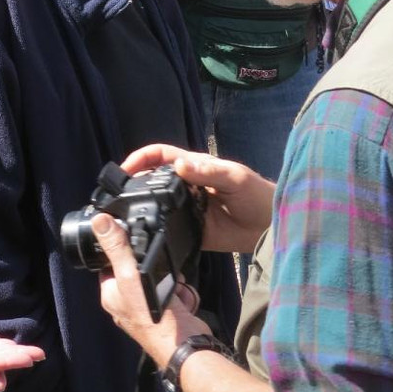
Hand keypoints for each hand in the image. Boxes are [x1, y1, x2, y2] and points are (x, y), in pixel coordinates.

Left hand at [93, 214, 209, 367]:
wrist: (186, 346)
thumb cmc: (152, 317)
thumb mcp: (130, 274)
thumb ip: (116, 247)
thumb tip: (98, 221)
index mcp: (111, 294)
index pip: (111, 263)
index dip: (125, 252)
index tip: (138, 246)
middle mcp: (126, 304)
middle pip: (140, 270)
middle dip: (157, 267)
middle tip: (162, 272)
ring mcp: (147, 310)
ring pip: (161, 280)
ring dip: (172, 279)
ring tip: (174, 286)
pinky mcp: (168, 315)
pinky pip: (175, 293)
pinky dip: (182, 294)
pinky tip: (182, 301)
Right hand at [121, 145, 274, 253]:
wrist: (273, 226)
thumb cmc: (257, 193)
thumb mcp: (234, 176)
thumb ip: (207, 171)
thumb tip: (179, 164)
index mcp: (193, 167)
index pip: (160, 156)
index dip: (141, 158)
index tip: (125, 169)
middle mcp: (185, 187)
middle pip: (152, 181)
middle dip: (134, 184)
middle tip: (119, 195)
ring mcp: (186, 210)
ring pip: (157, 206)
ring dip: (142, 208)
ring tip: (126, 216)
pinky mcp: (191, 232)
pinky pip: (169, 231)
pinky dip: (157, 232)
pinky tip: (148, 235)